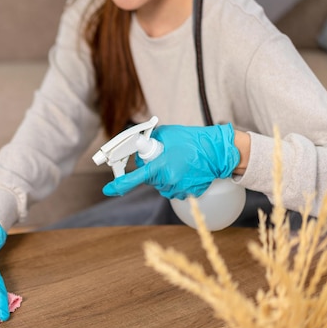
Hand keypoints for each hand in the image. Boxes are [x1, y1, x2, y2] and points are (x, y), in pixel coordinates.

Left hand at [102, 123, 239, 199]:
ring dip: (166, 176)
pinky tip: (186, 170)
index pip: (135, 179)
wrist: (218, 152)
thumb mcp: (166, 134)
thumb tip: (140, 147)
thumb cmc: (193, 140)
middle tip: (166, 157)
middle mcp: (168, 181)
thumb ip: (150, 142)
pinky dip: (177, 180)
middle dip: (153, 169)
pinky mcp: (189, 193)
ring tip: (179, 162)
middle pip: (150, 179)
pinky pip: (175, 188)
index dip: (119, 185)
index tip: (108, 189)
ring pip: (162, 185)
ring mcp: (179, 189)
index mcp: (161, 167)